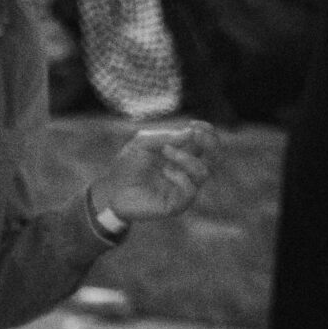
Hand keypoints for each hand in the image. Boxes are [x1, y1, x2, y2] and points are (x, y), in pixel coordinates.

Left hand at [90, 120, 216, 225]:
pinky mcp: (177, 204)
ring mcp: (184, 187)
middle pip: (215, 156)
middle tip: (195, 134)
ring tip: (166, 152)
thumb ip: (165, 137)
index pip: (207, 141)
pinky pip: (190, 191)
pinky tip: (166, 172)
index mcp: (183, 153)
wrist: (112, 190)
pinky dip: (180, 177)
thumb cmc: (128, 165)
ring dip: (187, 158)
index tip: (194, 124)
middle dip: (209, 142)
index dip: (206, 131)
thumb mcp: (143, 143)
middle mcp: (187, 170)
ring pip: (203, 172)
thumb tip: (191, 133)